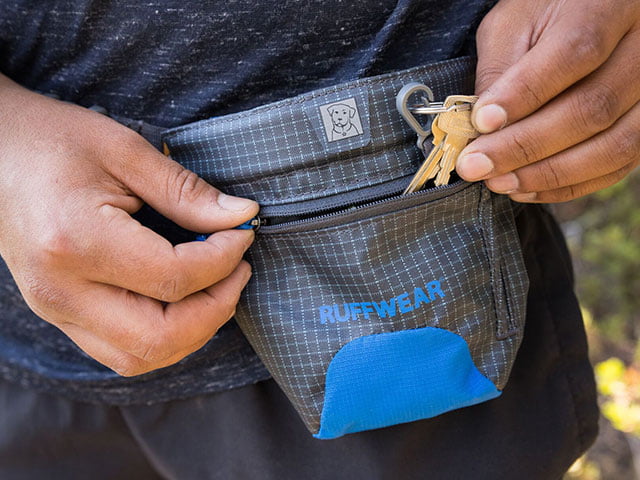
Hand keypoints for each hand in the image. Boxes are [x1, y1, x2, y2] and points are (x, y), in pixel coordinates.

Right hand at [0, 75, 258, 375]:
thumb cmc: (54, 141)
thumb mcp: (126, 152)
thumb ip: (187, 193)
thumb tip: (242, 216)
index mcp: (76, 242)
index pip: (175, 278)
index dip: (225, 260)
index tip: (243, 232)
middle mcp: (62, 290)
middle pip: (160, 336)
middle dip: (217, 307)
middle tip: (239, 270)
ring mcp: (56, 311)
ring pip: (142, 357)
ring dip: (194, 330)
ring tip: (217, 286)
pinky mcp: (59, 316)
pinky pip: (122, 352)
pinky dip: (165, 337)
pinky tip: (183, 302)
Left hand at [456, 0, 639, 201]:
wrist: (589, 13)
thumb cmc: (545, 14)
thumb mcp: (514, 23)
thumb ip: (501, 69)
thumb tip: (481, 129)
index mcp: (607, 6)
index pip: (573, 54)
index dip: (523, 96)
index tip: (481, 124)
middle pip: (593, 108)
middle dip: (525, 147)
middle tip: (476, 165)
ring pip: (614, 146)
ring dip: (548, 174)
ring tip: (498, 182)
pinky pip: (618, 165)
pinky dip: (570, 185)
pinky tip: (527, 187)